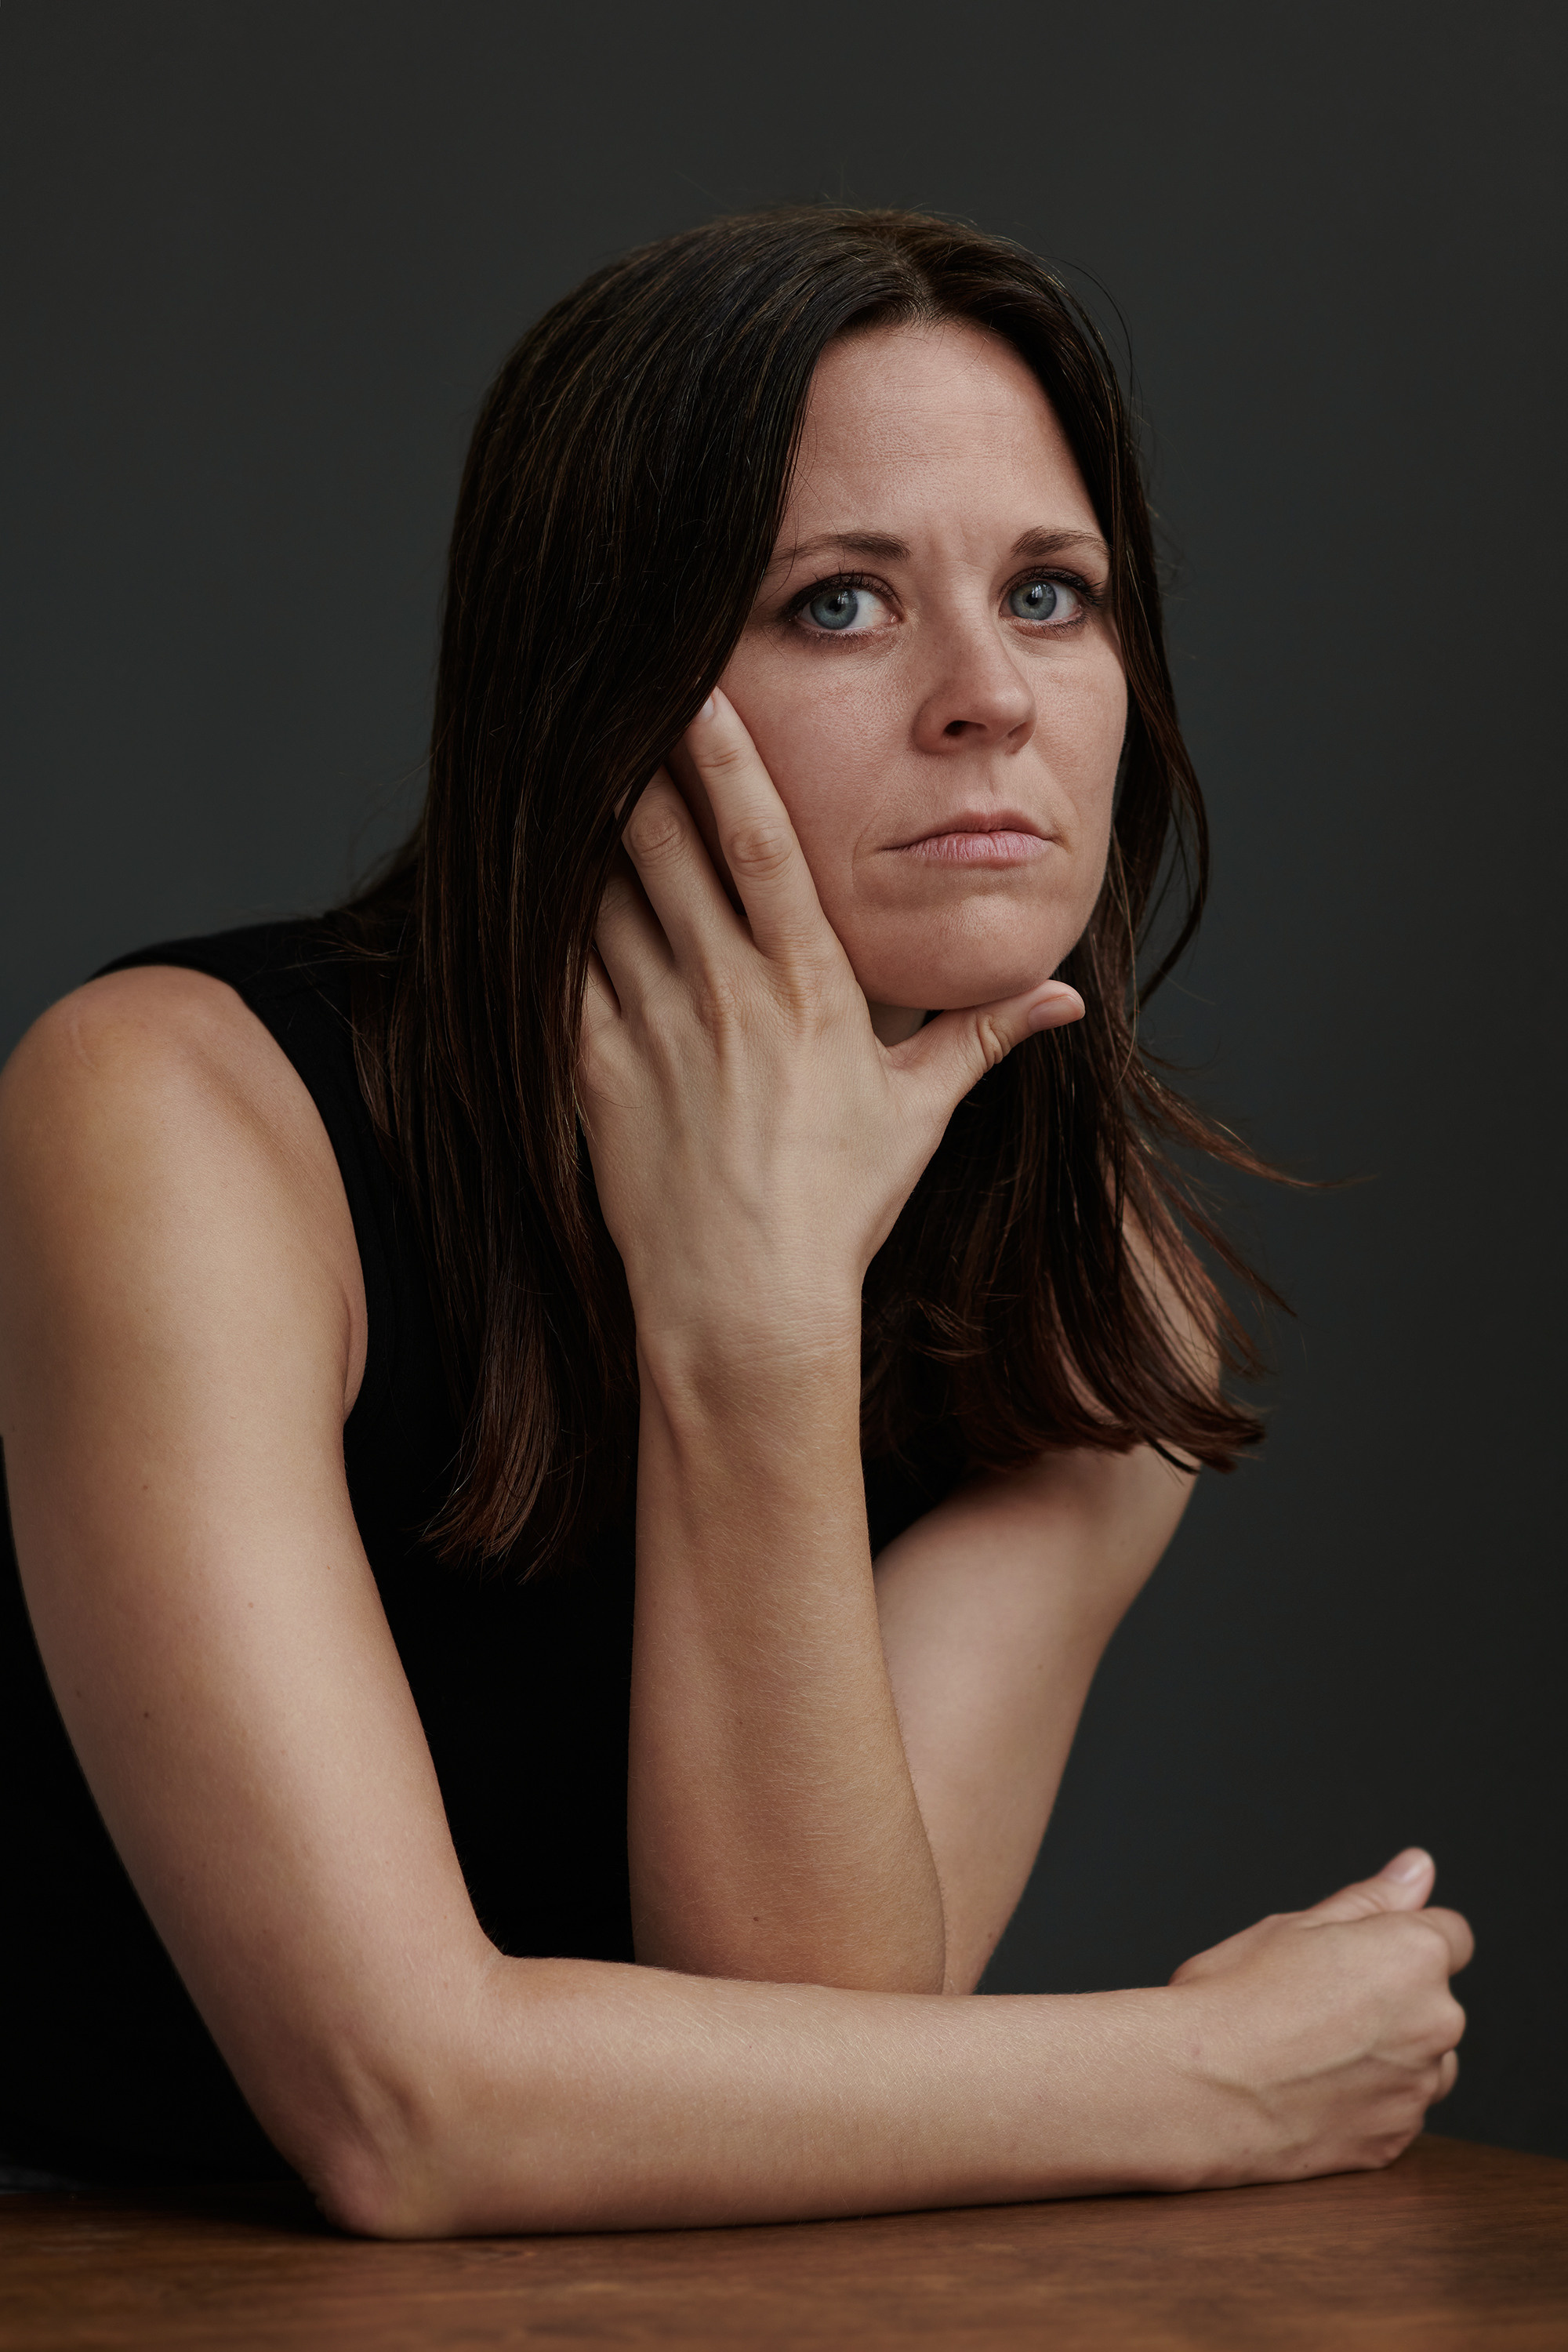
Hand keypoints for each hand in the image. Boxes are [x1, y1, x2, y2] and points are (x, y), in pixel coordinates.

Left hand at [579, 691, 1082, 1383]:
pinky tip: (526, 878)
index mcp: (808, 986)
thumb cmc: (840, 1211)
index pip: (760, 842)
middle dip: (633, 765)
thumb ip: (983, 1038)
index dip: (725, 756)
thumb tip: (1064, 995)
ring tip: (561, 770)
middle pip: (662, 846)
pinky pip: (556, 972)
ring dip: (582, 833)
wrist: (747, 1307)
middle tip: (606, 700)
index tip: (697, 688)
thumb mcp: (918, 1115)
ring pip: (600, 898)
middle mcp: (724, 992)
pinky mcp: (593, 1074)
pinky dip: (542, 921)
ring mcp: (652, 1030)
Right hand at [1166, 1848, 1471, 2185]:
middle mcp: (1435, 2024)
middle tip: (1317, 1999)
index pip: (1450, 1934)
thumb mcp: (1295, 1925)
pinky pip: (1396, 2110)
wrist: (1196, 2091)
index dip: (1400, 1938)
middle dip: (1393, 1997)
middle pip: (1434, 2000)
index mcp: (1415, 1957)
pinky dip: (1366, 2100)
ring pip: (1420, 2059)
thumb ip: (1371, 1900)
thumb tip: (1417, 1869)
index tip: (1359, 1953)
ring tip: (1312, 2050)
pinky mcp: (1394, 2142)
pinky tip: (1311, 2089)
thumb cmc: (1234, 2000)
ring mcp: (1417, 2090)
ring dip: (1387, 2053)